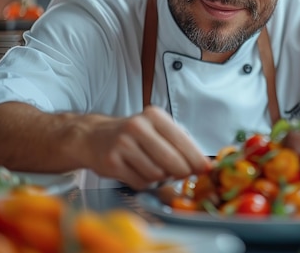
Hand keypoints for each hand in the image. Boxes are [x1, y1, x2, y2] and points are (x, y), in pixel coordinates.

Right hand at [81, 105, 210, 188]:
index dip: (197, 159)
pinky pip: (140, 183)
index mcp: (154, 116)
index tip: (205, 169)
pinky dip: (145, 183)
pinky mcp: (112, 163)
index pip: (183, 141)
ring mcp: (123, 145)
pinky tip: (139, 172)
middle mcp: (138, 127)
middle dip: (182, 172)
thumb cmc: (133, 135)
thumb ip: (179, 144)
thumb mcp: (156, 129)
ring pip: (157, 174)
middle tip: (183, 174)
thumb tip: (203, 166)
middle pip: (172, 161)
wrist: (93, 137)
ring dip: (161, 178)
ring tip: (154, 168)